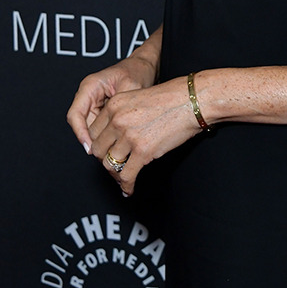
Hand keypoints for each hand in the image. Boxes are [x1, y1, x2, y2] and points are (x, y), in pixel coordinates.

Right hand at [66, 54, 157, 152]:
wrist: (145, 66)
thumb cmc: (138, 71)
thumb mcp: (131, 87)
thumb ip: (121, 108)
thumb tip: (113, 132)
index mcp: (90, 86)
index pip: (75, 115)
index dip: (80, 133)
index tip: (90, 148)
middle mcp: (88, 95)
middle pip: (82, 125)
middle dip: (92, 140)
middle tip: (107, 153)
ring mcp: (93, 103)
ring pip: (90, 128)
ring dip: (100, 139)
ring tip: (115, 149)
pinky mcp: (101, 110)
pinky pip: (99, 127)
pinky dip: (107, 135)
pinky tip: (118, 141)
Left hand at [87, 77, 199, 194]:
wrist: (193, 101)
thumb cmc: (172, 97)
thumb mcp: (139, 98)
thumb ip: (123, 113)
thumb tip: (116, 136)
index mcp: (115, 104)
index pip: (93, 132)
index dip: (100, 144)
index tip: (106, 151)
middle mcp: (118, 119)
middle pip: (98, 150)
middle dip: (106, 159)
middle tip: (115, 164)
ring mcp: (129, 136)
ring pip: (110, 164)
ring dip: (115, 174)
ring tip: (122, 178)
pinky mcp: (143, 151)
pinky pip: (126, 176)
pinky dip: (126, 186)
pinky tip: (128, 189)